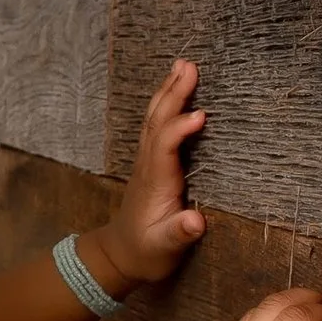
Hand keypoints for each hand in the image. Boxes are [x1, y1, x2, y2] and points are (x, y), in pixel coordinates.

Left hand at [86, 58, 208, 290]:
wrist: (120, 255)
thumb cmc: (146, 253)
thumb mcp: (163, 249)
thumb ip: (178, 234)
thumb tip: (195, 221)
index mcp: (156, 183)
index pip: (165, 147)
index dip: (179, 130)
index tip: (201, 115)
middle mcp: (149, 166)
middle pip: (158, 123)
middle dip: (173, 94)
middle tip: (189, 65)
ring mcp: (148, 162)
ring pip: (156, 120)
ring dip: (168, 92)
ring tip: (183, 65)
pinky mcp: (152, 163)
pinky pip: (158, 126)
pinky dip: (167, 104)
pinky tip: (174, 89)